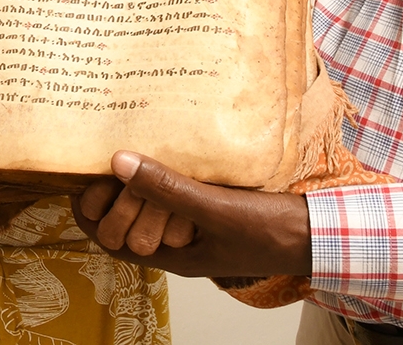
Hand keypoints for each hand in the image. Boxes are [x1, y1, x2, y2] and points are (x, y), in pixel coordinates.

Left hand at [71, 151, 309, 277]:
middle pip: (124, 223)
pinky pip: (175, 190)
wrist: (320, 231)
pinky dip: (164, 171)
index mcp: (174, 255)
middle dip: (111, 196)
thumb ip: (169, 189)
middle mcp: (179, 241)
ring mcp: (195, 223)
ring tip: (132, 149)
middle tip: (108, 162)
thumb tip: (119, 163)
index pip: (113, 241)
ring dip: (138, 179)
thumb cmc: (272, 232)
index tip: (81, 180)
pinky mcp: (210, 203)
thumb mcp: (216, 210)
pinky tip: (164, 146)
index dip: (91, 214)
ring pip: (148, 204)